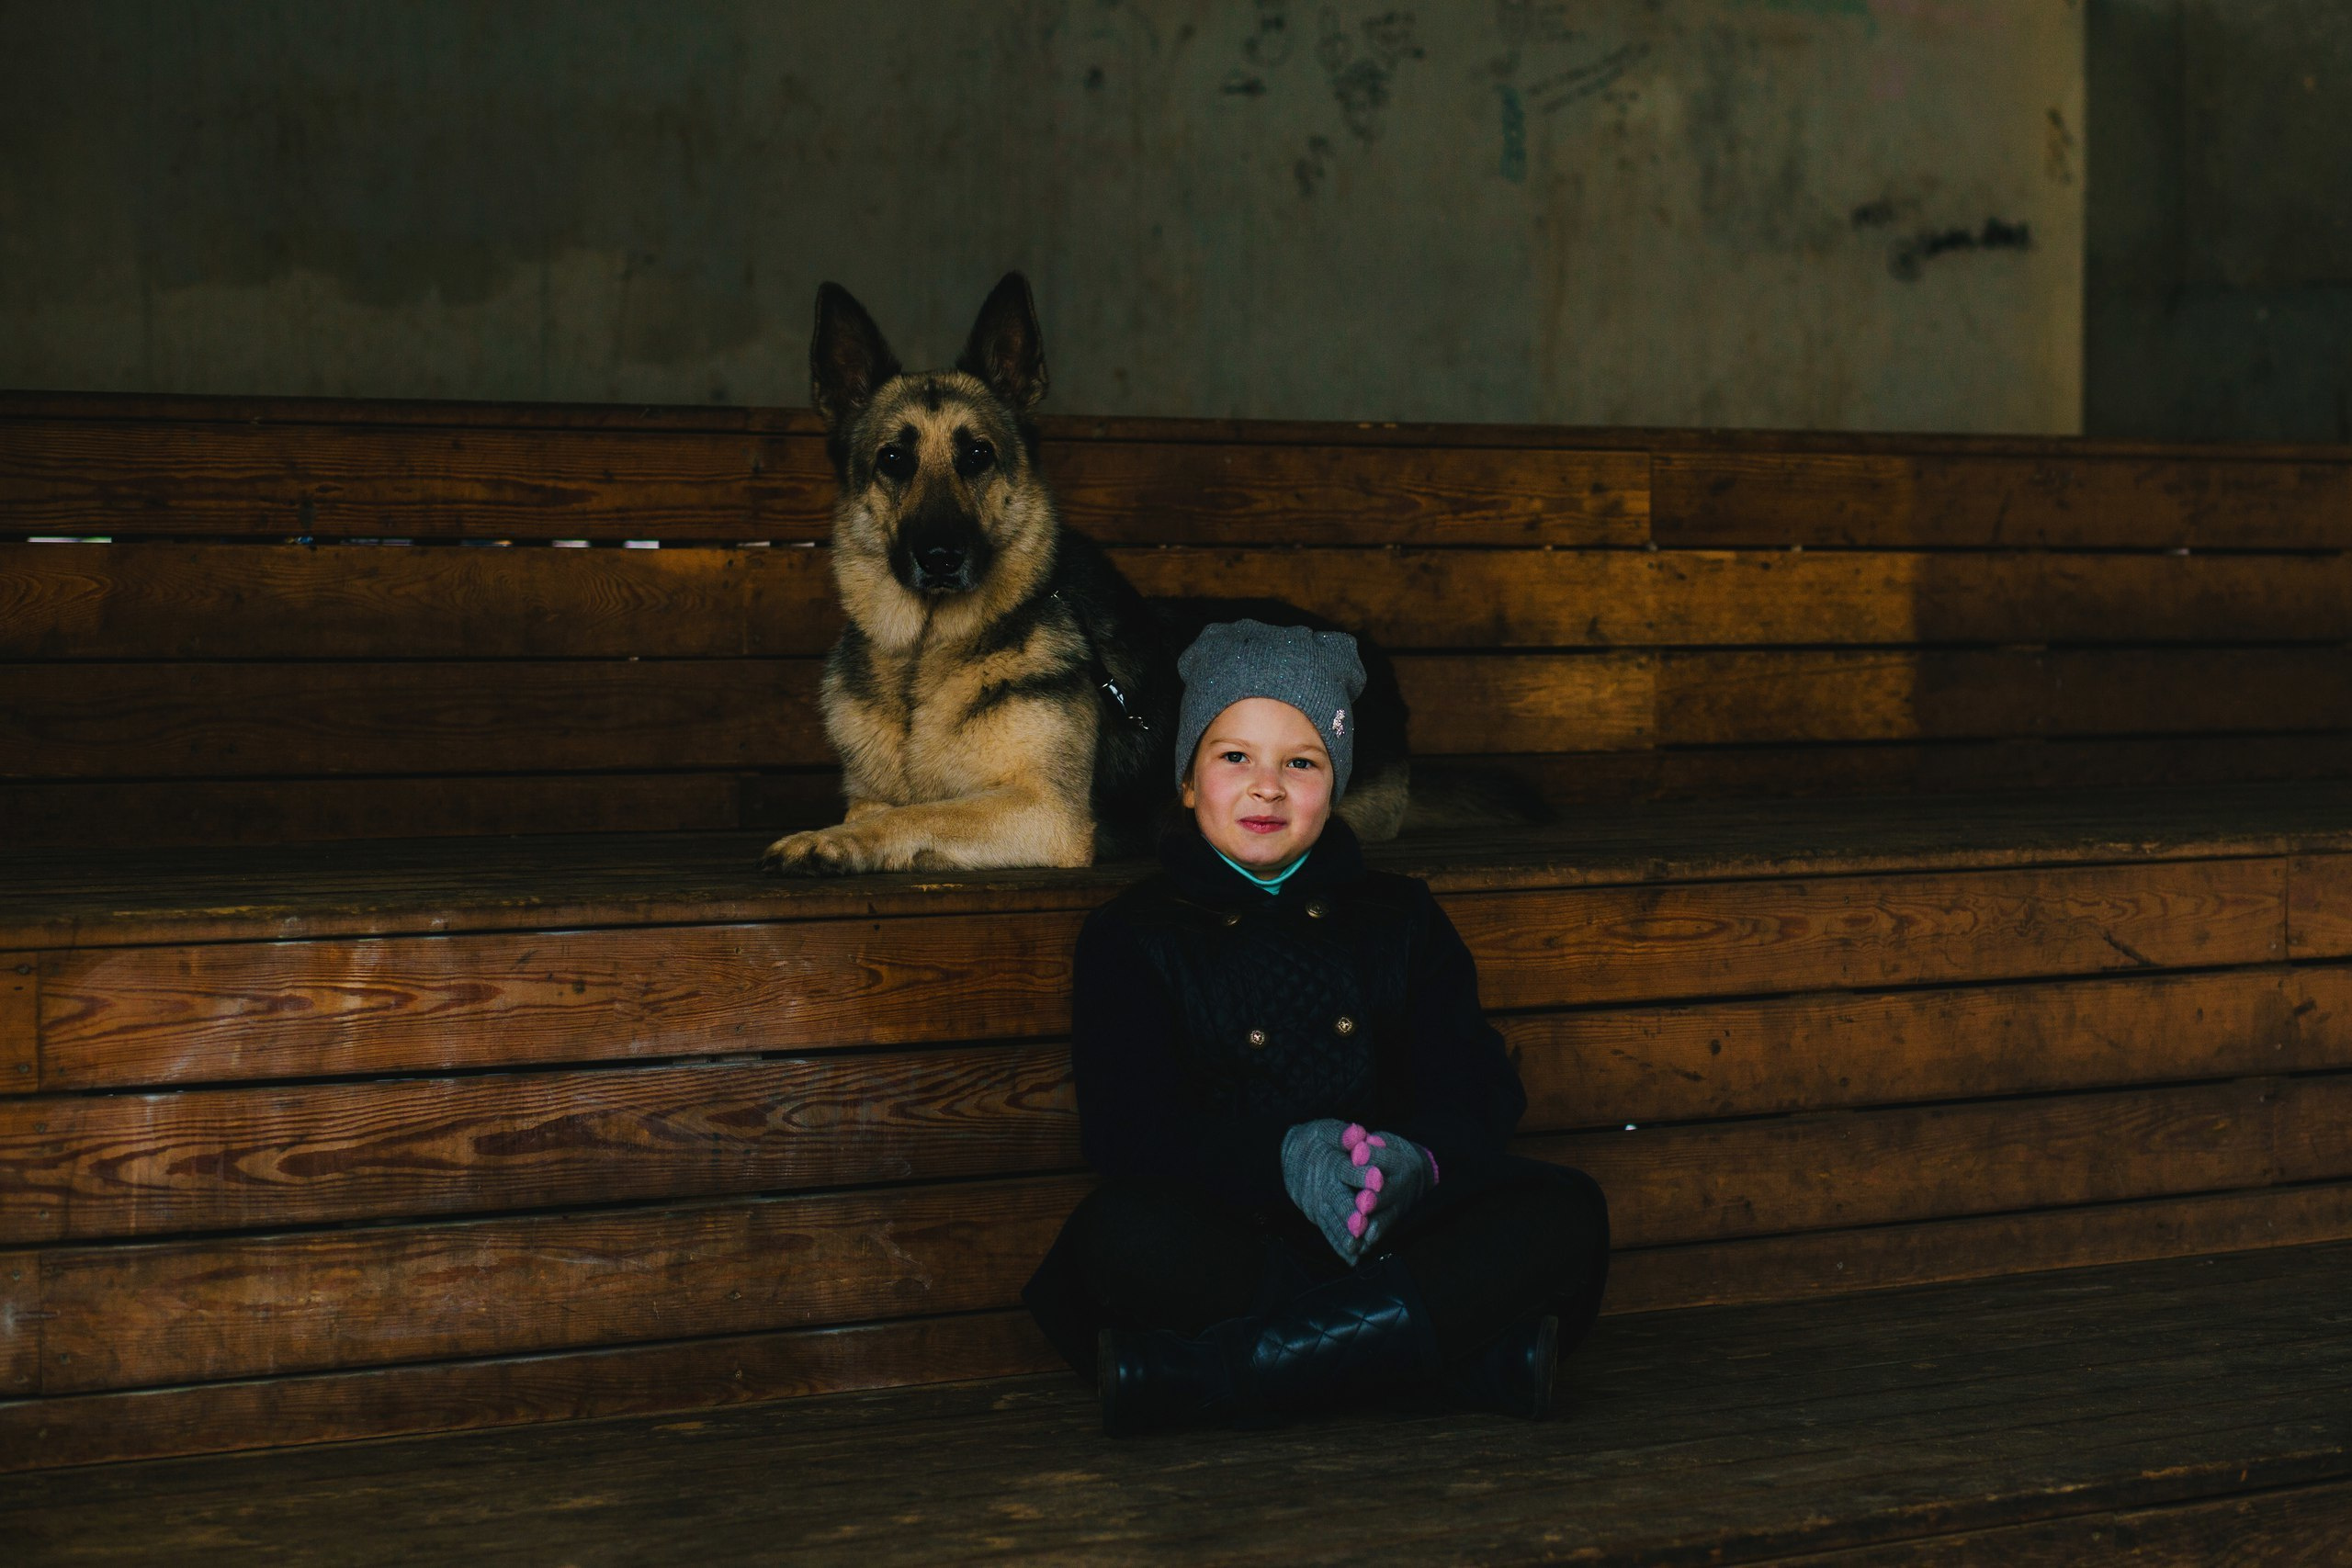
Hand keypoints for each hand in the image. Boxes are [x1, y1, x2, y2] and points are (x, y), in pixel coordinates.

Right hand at [1280, 1119, 1367, 1263]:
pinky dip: (1338, 1245)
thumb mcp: (1325, 1131)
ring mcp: (1317, 1204)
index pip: (1346, 1169)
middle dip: (1350, 1212)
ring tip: (1356, 1246)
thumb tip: (1357, 1133)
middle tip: (1362, 1222)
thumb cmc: (1315, 1142)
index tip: (1377, 1178)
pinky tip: (1352, 1258)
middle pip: (1337, 1200)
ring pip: (1332, 1220)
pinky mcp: (1316, 1217)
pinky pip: (1328, 1232)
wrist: (1287, 1157)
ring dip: (1343, 1234)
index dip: (1361, 1174)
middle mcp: (1322, 1187)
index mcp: (1329, 1164)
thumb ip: (1342, 1134)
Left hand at [1341, 1124, 1435, 1253]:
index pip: (1385, 1157)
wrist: (1415, 1174)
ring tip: (1359, 1230)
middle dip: (1373, 1196)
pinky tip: (1362, 1244)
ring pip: (1386, 1214)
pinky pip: (1384, 1229)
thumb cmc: (1388, 1153)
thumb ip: (1369, 1142)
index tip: (1357, 1154)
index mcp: (1399, 1159)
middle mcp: (1402, 1183)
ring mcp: (1399, 1203)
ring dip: (1372, 1223)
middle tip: (1361, 1201)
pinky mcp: (1395, 1218)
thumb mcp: (1383, 1141)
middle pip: (1387, 1190)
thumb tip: (1358, 1138)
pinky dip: (1373, 1236)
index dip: (1371, 1155)